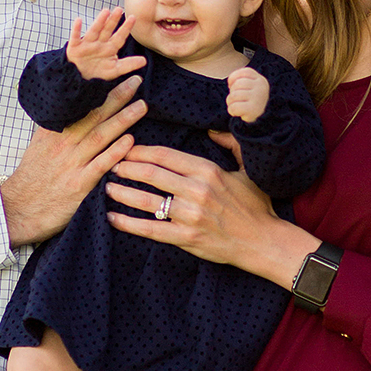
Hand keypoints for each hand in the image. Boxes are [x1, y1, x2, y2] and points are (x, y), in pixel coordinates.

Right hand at [0, 75, 147, 247]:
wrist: (18, 209)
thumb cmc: (32, 178)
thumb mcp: (39, 146)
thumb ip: (57, 128)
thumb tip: (72, 109)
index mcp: (55, 132)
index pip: (80, 105)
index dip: (99, 89)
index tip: (116, 74)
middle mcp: (64, 144)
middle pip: (94, 115)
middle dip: (117, 96)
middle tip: (136, 80)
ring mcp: (72, 163)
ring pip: (101, 135)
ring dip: (123, 119)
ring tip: (142, 105)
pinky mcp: (79, 185)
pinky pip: (100, 165)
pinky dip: (115, 152)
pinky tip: (130, 140)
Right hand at [66, 7, 147, 81]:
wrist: (79, 79)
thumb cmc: (98, 74)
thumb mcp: (115, 70)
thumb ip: (128, 65)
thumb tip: (144, 61)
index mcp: (110, 48)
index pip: (119, 37)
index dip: (126, 28)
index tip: (133, 18)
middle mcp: (99, 43)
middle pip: (107, 30)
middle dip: (113, 21)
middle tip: (119, 9)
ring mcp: (87, 44)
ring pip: (94, 31)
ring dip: (99, 21)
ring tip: (105, 11)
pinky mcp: (75, 48)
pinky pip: (75, 37)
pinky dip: (76, 29)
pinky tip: (78, 20)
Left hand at [104, 135, 318, 287]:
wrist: (264, 242)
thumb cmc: (256, 206)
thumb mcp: (247, 169)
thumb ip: (230, 144)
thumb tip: (212, 129)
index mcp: (208, 170)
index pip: (166, 155)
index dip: (142, 151)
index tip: (127, 148)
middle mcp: (197, 190)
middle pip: (152, 174)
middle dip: (127, 167)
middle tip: (111, 164)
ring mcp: (191, 216)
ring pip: (148, 201)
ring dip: (123, 193)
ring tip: (107, 187)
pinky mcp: (187, 239)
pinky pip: (151, 230)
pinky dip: (129, 224)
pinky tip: (113, 218)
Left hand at [226, 66, 268, 123]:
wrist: (262, 119)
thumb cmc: (251, 100)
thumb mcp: (250, 87)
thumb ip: (241, 79)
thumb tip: (230, 82)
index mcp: (260, 80)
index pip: (244, 72)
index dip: (234, 77)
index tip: (232, 85)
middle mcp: (261, 87)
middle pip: (237, 84)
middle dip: (232, 92)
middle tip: (235, 99)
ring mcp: (257, 98)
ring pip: (234, 95)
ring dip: (230, 102)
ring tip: (235, 105)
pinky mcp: (253, 109)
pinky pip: (234, 107)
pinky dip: (231, 110)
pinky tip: (236, 112)